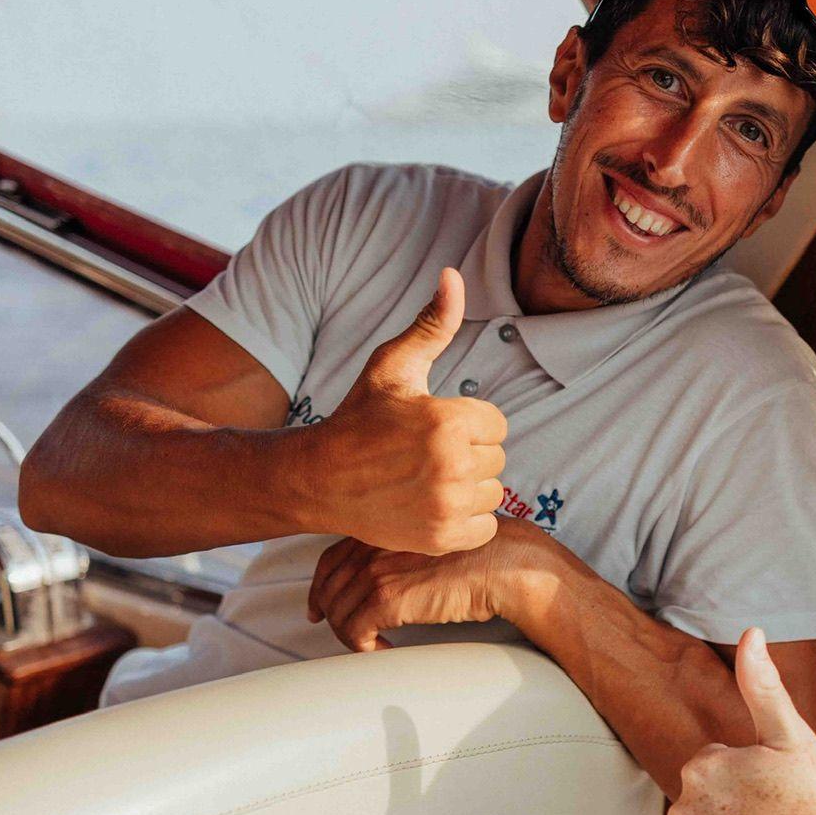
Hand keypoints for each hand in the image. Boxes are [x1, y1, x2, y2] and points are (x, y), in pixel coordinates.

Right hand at [295, 269, 506, 552]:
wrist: (318, 479)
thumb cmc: (358, 417)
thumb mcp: (393, 366)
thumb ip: (432, 324)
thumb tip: (452, 275)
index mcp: (450, 420)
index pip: (497, 424)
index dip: (468, 423)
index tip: (434, 427)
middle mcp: (453, 465)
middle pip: (496, 459)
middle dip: (468, 455)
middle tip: (425, 455)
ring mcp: (447, 506)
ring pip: (491, 493)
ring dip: (468, 488)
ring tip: (427, 479)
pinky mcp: (440, 539)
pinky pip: (484, 528)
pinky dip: (465, 521)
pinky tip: (432, 505)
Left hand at [306, 519, 550, 651]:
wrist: (505, 564)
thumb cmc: (482, 555)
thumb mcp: (433, 541)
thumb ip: (404, 551)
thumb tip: (391, 579)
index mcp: (383, 529)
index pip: (330, 558)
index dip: (319, 586)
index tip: (318, 607)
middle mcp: (373, 546)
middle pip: (328, 586)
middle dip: (330, 614)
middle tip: (343, 634)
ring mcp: (378, 570)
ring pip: (338, 612)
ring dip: (351, 635)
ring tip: (373, 645)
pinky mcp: (388, 599)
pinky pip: (354, 631)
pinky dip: (363, 647)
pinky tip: (383, 650)